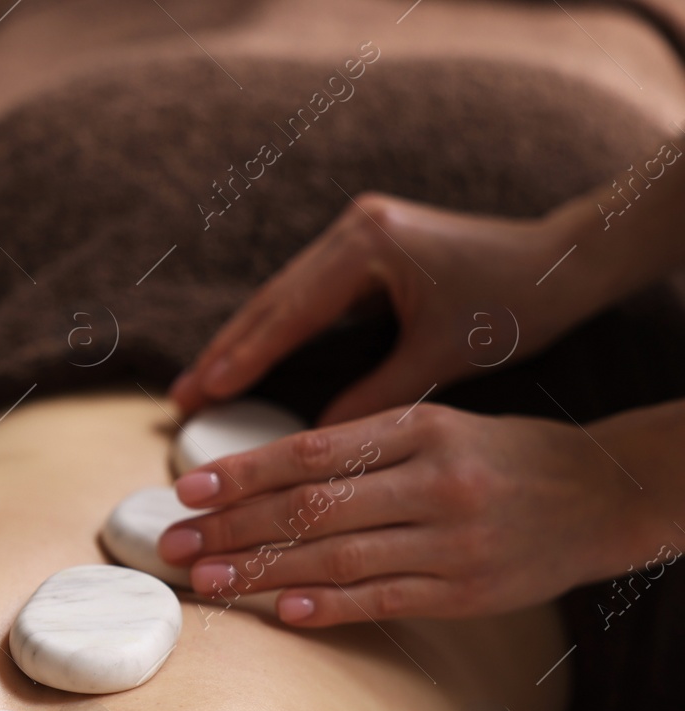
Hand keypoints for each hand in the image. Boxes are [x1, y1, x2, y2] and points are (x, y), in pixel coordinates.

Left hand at [158, 404, 632, 625]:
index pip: (310, 452)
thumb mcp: (437, 426)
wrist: (609, 493)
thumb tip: (264, 477)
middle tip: (171, 543)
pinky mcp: (470, 592)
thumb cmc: (503, 456)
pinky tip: (282, 612)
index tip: (186, 490)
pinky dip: (330, 607)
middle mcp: (434, 482)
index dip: (241, 473)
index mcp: (420, 430)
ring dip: (262, 573)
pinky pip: (386, 600)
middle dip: (232, 528)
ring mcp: (454, 540)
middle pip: (311, 508)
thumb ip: (360, 447)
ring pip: (337, 558)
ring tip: (205, 581)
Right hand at [170, 194, 601, 423]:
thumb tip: (315, 444)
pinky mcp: (365, 246)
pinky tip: (246, 362)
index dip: (244, 357)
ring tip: (201, 386)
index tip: (203, 395)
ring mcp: (358, 233)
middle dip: (227, 351)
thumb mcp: (439, 356)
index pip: (291, 311)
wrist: (565, 260)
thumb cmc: (515, 303)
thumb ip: (373, 396)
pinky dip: (275, 331)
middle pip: (273, 300)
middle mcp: (356, 229)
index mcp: (370, 245)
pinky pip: (305, 296)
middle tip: (182, 397)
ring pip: (283, 297)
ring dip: (243, 343)